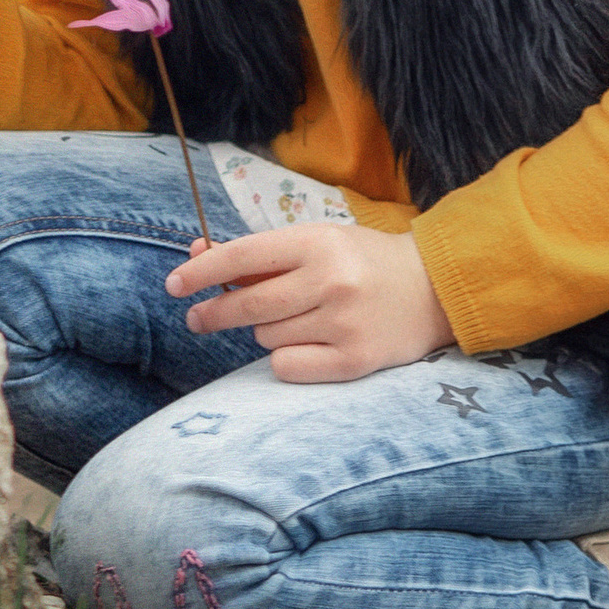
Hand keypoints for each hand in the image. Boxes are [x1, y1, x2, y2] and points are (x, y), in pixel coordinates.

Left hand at [165, 221, 455, 382]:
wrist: (434, 289)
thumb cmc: (363, 261)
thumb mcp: (317, 241)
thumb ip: (261, 253)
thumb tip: (197, 254)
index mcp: (318, 242)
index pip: (242, 257)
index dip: (201, 272)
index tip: (173, 285)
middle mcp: (330, 281)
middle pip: (247, 304)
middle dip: (212, 313)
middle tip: (197, 319)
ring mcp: (343, 323)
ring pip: (267, 338)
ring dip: (266, 332)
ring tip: (296, 320)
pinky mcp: (355, 361)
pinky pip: (288, 368)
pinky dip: (285, 359)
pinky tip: (306, 345)